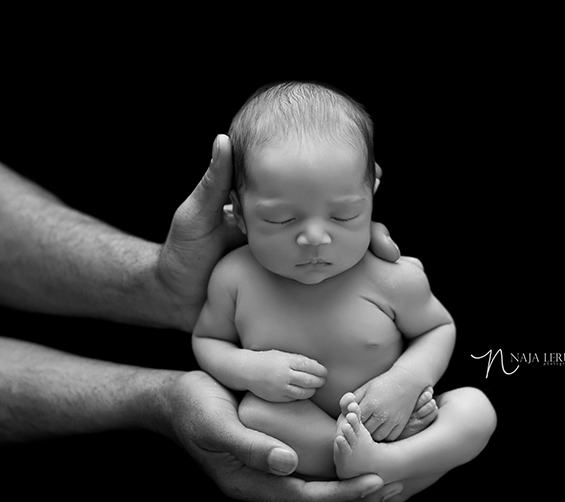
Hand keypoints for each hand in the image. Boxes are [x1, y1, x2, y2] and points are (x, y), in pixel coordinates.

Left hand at [156, 142, 400, 331]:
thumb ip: (214, 183)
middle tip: (389, 232)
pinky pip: (324, 279)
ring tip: (390, 254)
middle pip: (339, 220)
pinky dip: (348, 277)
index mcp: (273, 209)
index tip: (379, 178)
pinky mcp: (289, 286)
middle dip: (370, 223)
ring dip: (367, 249)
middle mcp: (289, 231)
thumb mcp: (196, 216)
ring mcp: (292, 259)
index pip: (317, 190)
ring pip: (339, 250)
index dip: (348, 184)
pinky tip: (373, 278)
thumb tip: (224, 139)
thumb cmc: (182, 255)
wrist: (174, 301)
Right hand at [166, 371, 402, 501]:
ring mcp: (263, 480)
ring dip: (348, 499)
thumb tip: (287, 464)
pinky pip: (306, 487)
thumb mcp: (216, 422)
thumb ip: (249, 445)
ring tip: (383, 484)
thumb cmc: (195, 405)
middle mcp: (258, 488)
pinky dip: (333, 486)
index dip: (343, 494)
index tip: (376, 481)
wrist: (172, 399)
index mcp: (247, 484)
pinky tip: (352, 471)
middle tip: (394, 485)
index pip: (306, 500)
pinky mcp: (268, 466)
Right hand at [244, 350, 327, 401]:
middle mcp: (283, 374)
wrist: (245, 370)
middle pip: (309, 380)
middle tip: (323, 381)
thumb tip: (317, 366)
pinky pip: (294, 398)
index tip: (324, 372)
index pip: (310, 366)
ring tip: (315, 387)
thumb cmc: (267, 360)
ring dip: (312, 390)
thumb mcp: (282, 355)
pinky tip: (303, 391)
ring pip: (304, 392)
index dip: (320, 370)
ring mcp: (279, 387)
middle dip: (319, 381)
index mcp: (286, 361)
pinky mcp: (276, 397)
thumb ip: (298, 360)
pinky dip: (301, 395)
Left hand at [346, 366, 426, 440]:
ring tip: (370, 429)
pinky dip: (384, 436)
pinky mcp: (401, 423)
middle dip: (360, 430)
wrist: (406, 380)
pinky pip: (390, 437)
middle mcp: (381, 414)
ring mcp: (392, 420)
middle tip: (359, 426)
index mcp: (370, 404)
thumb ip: (351, 400)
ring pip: (377, 437)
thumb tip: (342, 412)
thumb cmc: (382, 384)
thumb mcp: (365, 388)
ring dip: (372, 435)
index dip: (351, 422)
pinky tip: (381, 429)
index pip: (354, 421)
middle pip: (364, 432)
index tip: (352, 420)